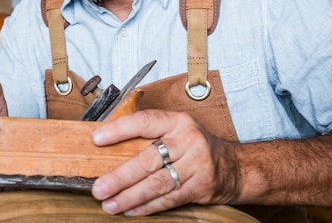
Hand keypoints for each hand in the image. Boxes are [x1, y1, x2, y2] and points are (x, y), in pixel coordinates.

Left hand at [90, 109, 240, 215]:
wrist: (235, 166)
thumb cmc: (195, 146)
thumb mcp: (176, 129)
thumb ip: (148, 134)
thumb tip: (107, 146)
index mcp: (176, 122)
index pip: (143, 122)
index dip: (119, 130)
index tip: (96, 140)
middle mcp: (188, 141)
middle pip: (147, 160)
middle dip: (119, 177)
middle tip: (99, 187)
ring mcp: (196, 165)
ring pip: (157, 184)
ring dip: (130, 196)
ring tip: (109, 204)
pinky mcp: (201, 187)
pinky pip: (169, 199)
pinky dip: (147, 206)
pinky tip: (130, 210)